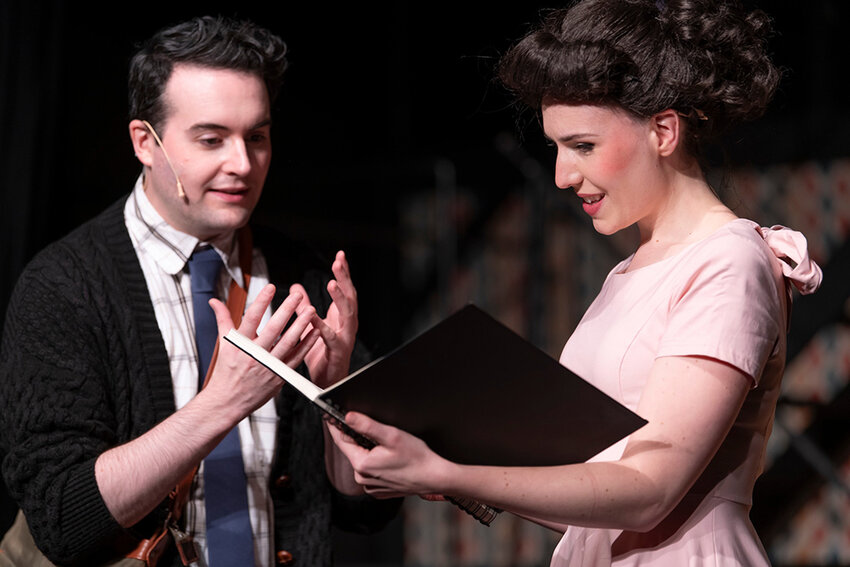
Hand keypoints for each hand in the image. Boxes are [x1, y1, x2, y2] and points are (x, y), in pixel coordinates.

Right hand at [207, 284, 319, 420]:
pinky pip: (296, 358)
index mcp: (240, 344)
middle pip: (273, 328)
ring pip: (288, 342)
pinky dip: (307, 345)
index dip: (261, 302)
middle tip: (298, 296)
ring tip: (310, 310)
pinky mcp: (279, 375)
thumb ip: (222, 320)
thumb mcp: (224, 344)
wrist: (228, 401)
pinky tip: (315, 332)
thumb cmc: (226, 371)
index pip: (251, 318)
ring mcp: (268, 365)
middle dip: (286, 310)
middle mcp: (255, 354)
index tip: (270, 287)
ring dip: (301, 325)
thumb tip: (214, 301)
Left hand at [292, 251, 358, 387]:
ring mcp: (345, 337)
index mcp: (341, 316)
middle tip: (339, 262)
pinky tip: (315, 318)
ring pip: (347, 314)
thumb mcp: (311, 325)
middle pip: (350, 296)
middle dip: (345, 278)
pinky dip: (323, 327)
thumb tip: (296, 288)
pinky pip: (331, 338)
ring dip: (340, 298)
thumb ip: (304, 306)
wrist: (328, 381)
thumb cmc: (322, 354)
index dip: (343, 272)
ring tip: (333, 284)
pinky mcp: (338, 351)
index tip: (340, 255)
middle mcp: (347, 324)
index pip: (344, 289)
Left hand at [327, 411, 450, 498]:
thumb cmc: (417, 459)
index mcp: (362, 465)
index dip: (336, 427)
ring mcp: (370, 486)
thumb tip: (348, 417)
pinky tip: (391, 459)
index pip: (341, 441)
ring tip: (387, 446)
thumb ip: (367, 426)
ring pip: (362, 460)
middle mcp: (362, 478)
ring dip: (369, 450)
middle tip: (373, 429)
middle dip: (358, 438)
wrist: (434, 478)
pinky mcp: (378, 490)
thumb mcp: (392, 436)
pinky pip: (371, 471)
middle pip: (352, 450)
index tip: (330, 416)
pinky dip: (376, 462)